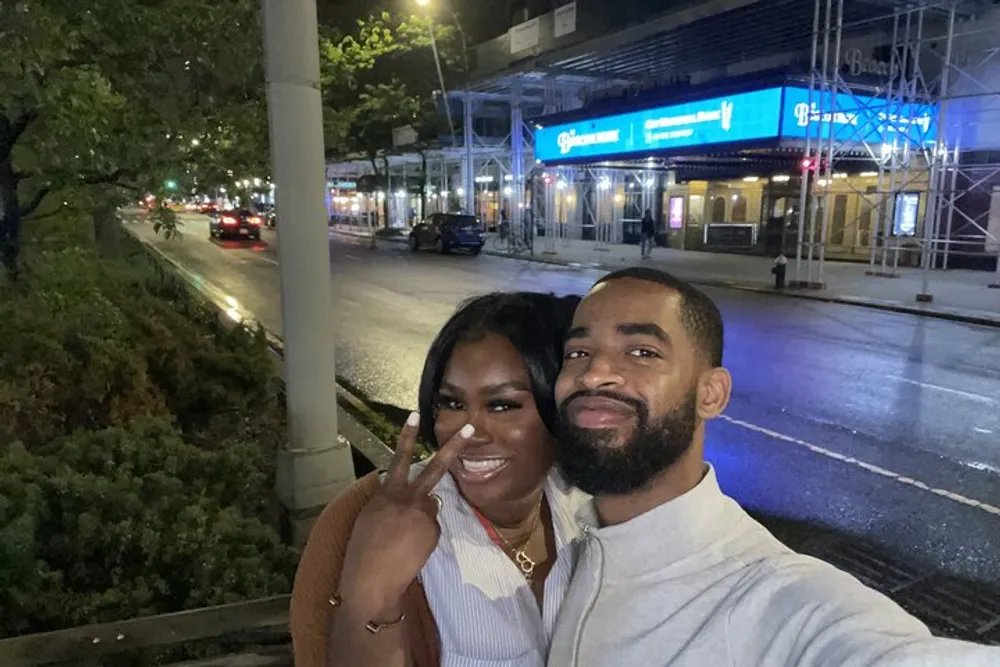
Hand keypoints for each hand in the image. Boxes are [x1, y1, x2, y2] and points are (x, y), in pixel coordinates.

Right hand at [338, 413, 473, 619]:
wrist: (371, 580)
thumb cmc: (362, 550)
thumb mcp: (369, 516)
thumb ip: (389, 501)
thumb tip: (407, 498)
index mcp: (387, 492)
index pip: (399, 458)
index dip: (408, 436)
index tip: (416, 414)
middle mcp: (408, 498)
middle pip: (436, 468)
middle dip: (455, 447)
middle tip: (471, 428)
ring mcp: (424, 514)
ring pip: (430, 508)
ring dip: (420, 519)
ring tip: (401, 541)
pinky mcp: (434, 531)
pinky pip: (431, 529)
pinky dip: (423, 538)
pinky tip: (409, 550)